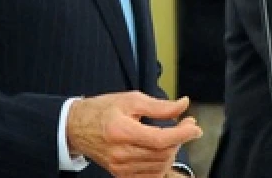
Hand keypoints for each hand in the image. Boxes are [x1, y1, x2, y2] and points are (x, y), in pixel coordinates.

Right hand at [67, 92, 201, 177]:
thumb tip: (183, 105)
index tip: (194, 126)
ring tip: (172, 135)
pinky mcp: (121, 175)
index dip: (182, 134)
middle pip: (162, 154)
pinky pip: (150, 176)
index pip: (160, 139)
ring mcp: (120, 167)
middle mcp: (120, 153)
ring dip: (172, 151)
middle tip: (186, 125)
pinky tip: (162, 151)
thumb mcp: (131, 100)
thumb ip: (159, 106)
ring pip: (159, 166)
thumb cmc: (103, 110)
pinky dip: (161, 164)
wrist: (77, 127)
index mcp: (122, 131)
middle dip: (180, 140)